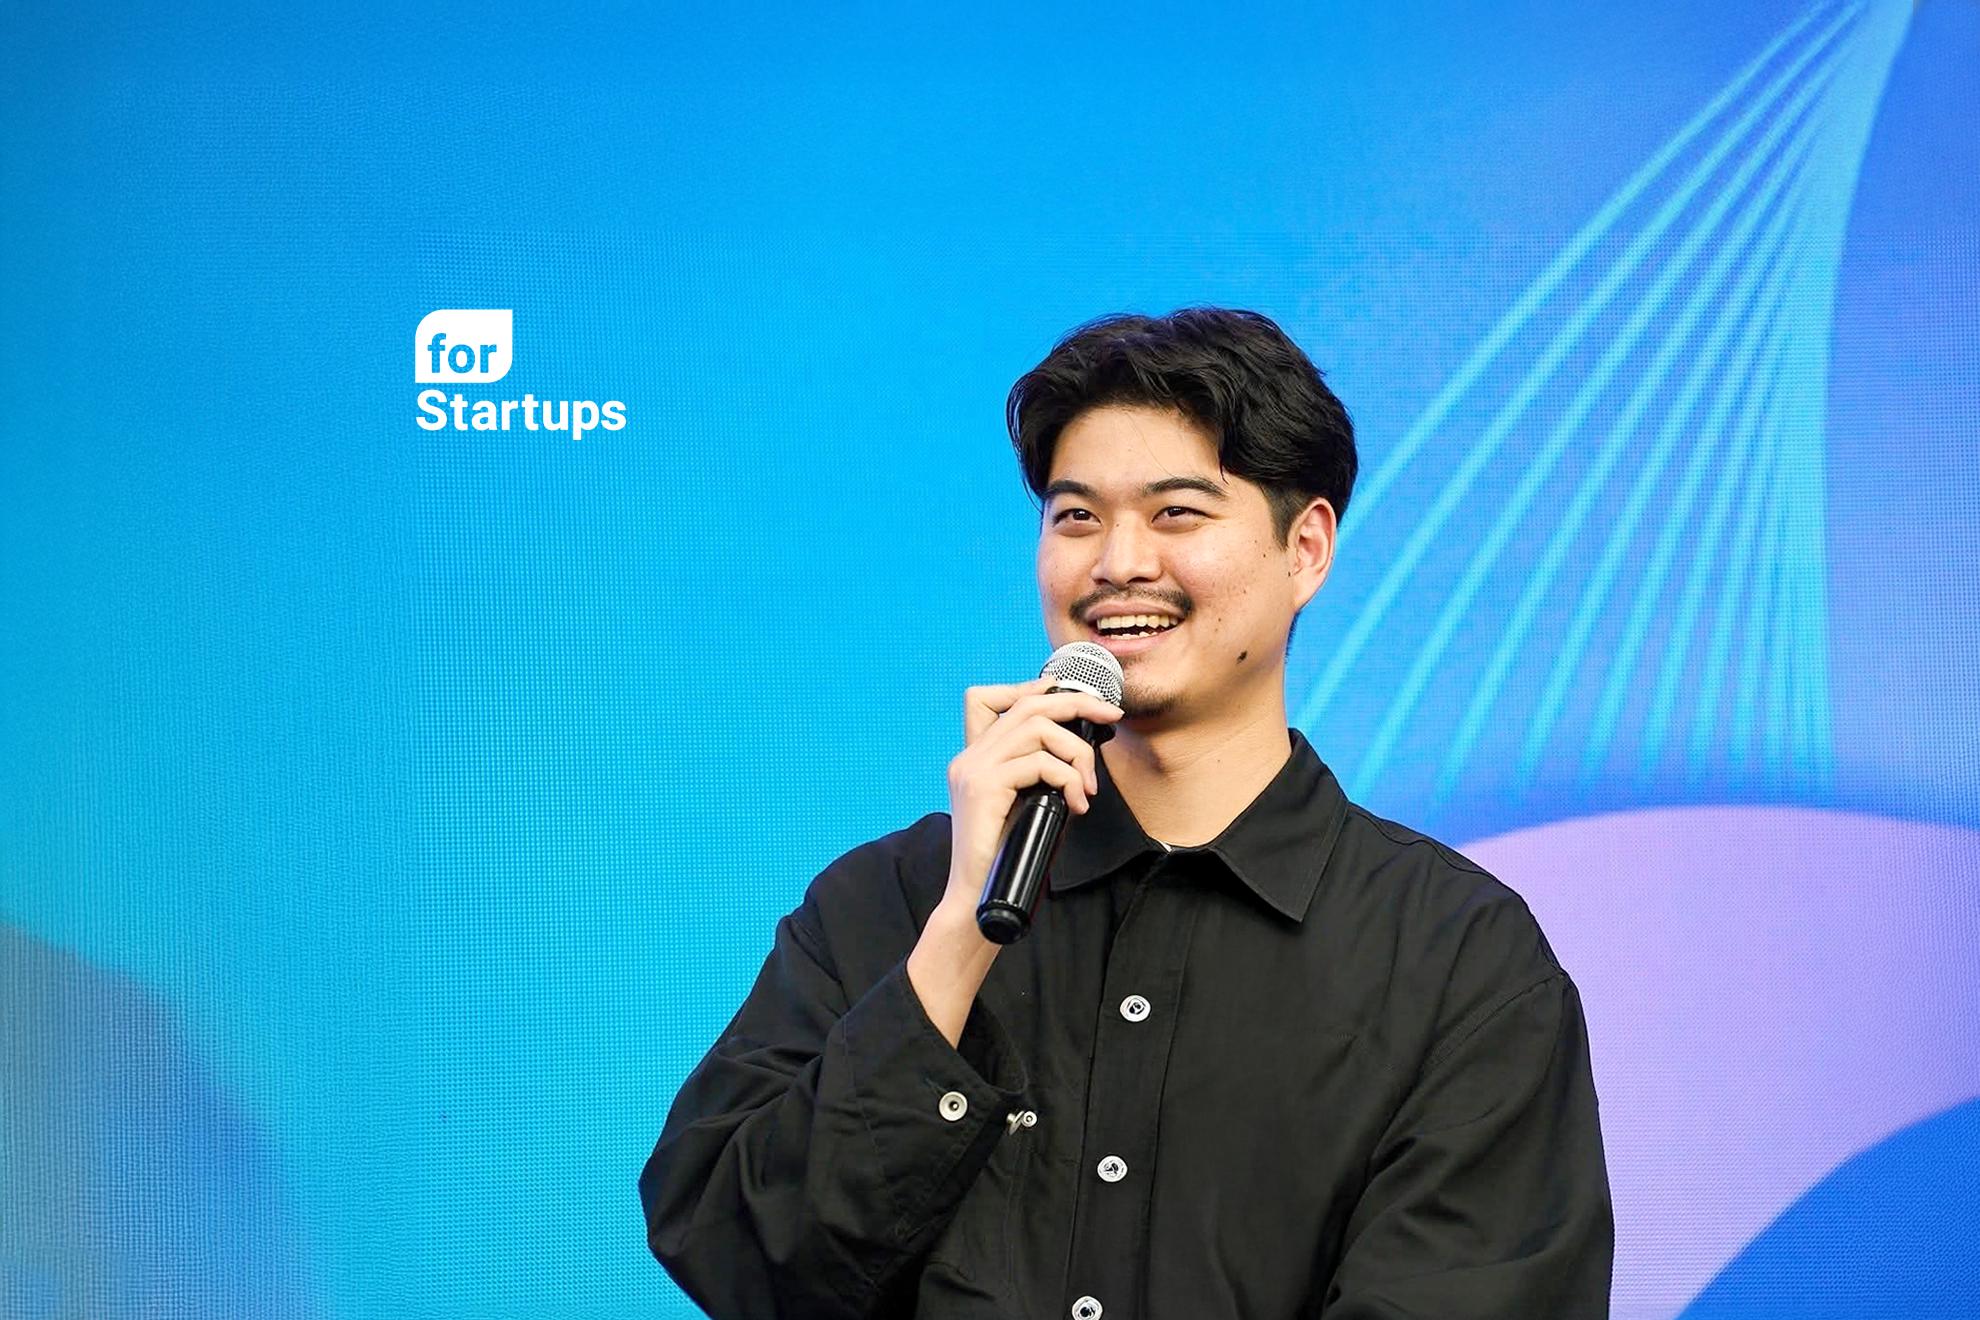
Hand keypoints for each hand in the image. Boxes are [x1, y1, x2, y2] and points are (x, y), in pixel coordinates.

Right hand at [942, 676, 1124, 915]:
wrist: (980, 899)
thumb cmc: (1012, 857)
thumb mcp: (1028, 804)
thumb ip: (1040, 774)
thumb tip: (1081, 750)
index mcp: (974, 759)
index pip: (988, 698)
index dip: (1032, 687)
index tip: (1074, 699)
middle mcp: (969, 758)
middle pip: (1027, 704)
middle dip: (1077, 703)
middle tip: (1111, 718)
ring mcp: (972, 770)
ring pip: (1038, 728)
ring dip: (1077, 753)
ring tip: (1087, 787)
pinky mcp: (983, 789)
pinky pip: (1038, 764)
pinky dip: (1068, 779)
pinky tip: (1075, 805)